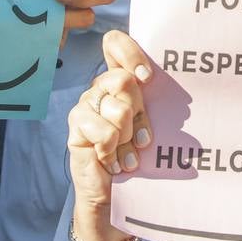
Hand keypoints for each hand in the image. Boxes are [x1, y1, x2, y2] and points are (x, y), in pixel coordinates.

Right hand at [68, 31, 153, 236]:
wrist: (116, 196)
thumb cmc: (138, 157)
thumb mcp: (150, 124)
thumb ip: (153, 101)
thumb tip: (166, 85)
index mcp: (118, 80)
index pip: (114, 43)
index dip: (131, 54)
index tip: (148, 78)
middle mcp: (98, 87)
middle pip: (123, 79)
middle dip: (139, 113)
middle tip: (140, 138)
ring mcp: (84, 106)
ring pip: (119, 109)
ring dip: (128, 138)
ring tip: (127, 154)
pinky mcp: (75, 128)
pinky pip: (105, 132)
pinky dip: (114, 151)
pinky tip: (113, 163)